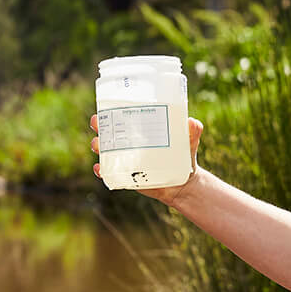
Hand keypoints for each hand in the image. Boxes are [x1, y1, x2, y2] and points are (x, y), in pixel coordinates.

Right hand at [90, 113, 204, 205]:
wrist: (184, 184)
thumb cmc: (185, 156)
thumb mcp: (189, 142)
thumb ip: (193, 132)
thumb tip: (192, 123)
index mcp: (141, 130)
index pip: (122, 116)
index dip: (110, 110)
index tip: (104, 107)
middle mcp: (130, 143)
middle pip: (108, 131)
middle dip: (99, 126)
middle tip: (98, 123)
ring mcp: (127, 160)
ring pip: (105, 151)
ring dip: (98, 146)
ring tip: (98, 145)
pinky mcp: (126, 176)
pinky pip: (109, 173)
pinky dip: (102, 171)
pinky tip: (100, 169)